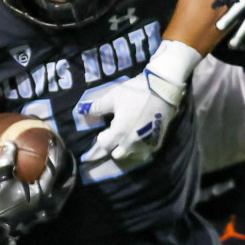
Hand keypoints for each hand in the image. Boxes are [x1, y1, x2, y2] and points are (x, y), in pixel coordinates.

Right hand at [0, 135, 75, 232]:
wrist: (2, 228)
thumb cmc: (1, 204)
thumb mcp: (3, 181)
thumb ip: (8, 161)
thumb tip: (10, 142)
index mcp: (43, 191)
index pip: (55, 167)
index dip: (56, 151)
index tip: (54, 140)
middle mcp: (53, 200)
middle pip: (69, 177)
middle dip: (70, 162)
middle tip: (66, 150)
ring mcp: (54, 209)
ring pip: (68, 189)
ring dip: (69, 174)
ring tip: (66, 163)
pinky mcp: (51, 214)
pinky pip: (63, 196)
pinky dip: (63, 185)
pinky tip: (58, 179)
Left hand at [78, 39, 199, 164]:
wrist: (163, 89)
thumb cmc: (136, 92)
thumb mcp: (114, 96)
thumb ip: (97, 106)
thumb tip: (81, 110)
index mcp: (119, 132)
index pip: (104, 145)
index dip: (100, 141)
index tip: (100, 139)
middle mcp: (131, 142)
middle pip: (117, 154)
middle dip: (113, 148)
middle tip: (115, 136)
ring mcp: (145, 144)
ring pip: (132, 156)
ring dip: (127, 150)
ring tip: (128, 139)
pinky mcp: (157, 142)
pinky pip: (145, 152)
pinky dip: (141, 148)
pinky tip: (140, 138)